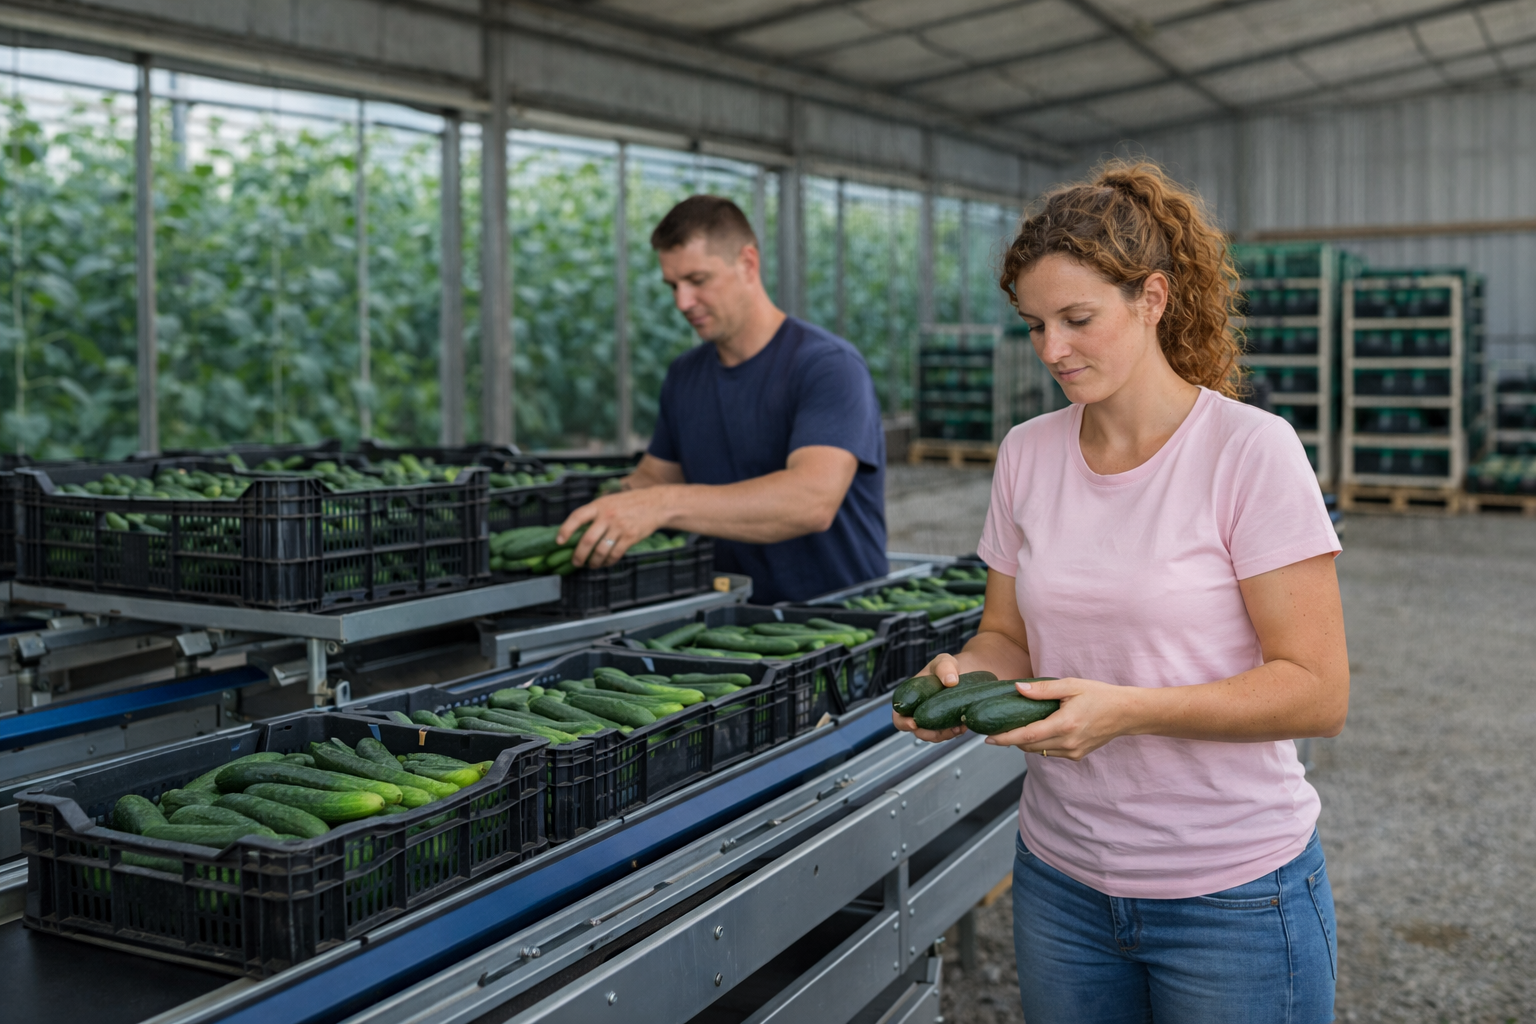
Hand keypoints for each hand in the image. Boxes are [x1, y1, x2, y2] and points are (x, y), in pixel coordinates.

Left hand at [557, 488, 672, 568]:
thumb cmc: (628, 503)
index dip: (566, 529)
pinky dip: (608, 562)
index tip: (559, 541)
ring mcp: (619, 527)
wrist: (654, 504)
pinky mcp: (630, 537)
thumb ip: (595, 513)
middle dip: (579, 555)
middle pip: (587, 539)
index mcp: (599, 505)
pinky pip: (615, 554)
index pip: (577, 517)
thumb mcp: (609, 501)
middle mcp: (608, 516)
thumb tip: (577, 531)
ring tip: (591, 565)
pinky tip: (605, 563)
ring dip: (593, 562)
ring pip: (601, 551)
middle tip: (576, 562)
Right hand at [890, 653, 968, 743]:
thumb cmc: (949, 667)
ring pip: (934, 736)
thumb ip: (944, 667)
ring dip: (945, 734)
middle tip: (944, 729)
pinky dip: (955, 732)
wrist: (968, 671)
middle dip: (930, 733)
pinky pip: (948, 734)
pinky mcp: (948, 725)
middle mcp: (920, 712)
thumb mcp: (944, 661)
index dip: (903, 723)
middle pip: (917, 732)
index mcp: (910, 699)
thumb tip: (951, 681)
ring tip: (958, 726)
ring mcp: (934, 720)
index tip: (914, 723)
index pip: (899, 716)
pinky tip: (964, 724)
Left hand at [982, 676, 1139, 760]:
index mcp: (1065, 724)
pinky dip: (1041, 744)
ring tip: (1017, 728)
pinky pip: (1052, 752)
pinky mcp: (1077, 755)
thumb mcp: (1071, 686)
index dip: (1005, 739)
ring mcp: (1073, 751)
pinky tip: (1040, 731)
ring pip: (1039, 751)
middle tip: (998, 729)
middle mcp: (1068, 742)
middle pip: (1029, 747)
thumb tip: (1017, 688)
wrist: (1126, 713)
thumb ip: (1043, 689)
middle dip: (1011, 740)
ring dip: (1025, 743)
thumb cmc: (1100, 695)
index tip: (988, 739)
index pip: (1026, 736)